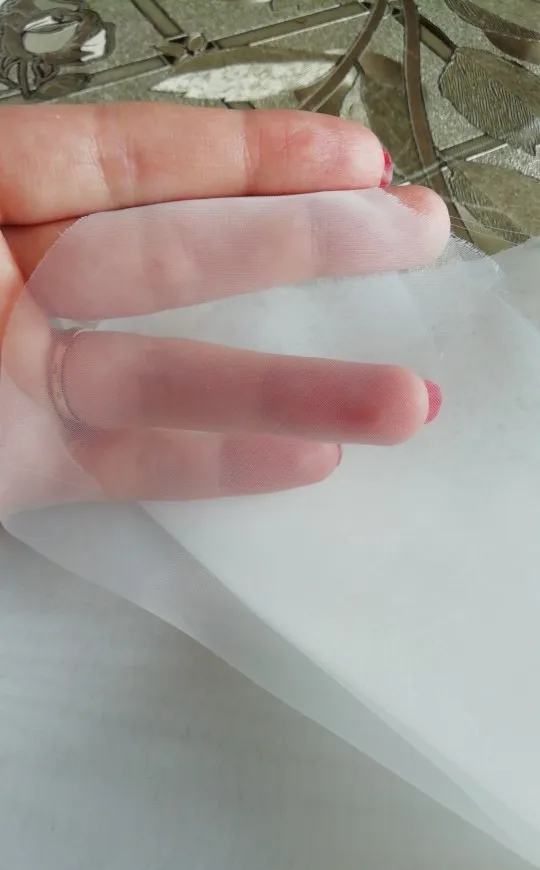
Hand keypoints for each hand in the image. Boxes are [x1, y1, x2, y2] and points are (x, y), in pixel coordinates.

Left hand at [0, 104, 448, 501]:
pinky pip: (129, 463)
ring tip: (402, 399)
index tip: (354, 164)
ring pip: (170, 376)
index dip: (243, 159)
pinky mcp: (23, 468)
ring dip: (291, 392)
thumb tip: (94, 162)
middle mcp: (15, 285)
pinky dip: (212, 463)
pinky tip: (306, 458)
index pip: (125, 161)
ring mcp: (22, 381)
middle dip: (303, 245)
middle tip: (411, 239)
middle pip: (177, 257)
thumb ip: (8, 175)